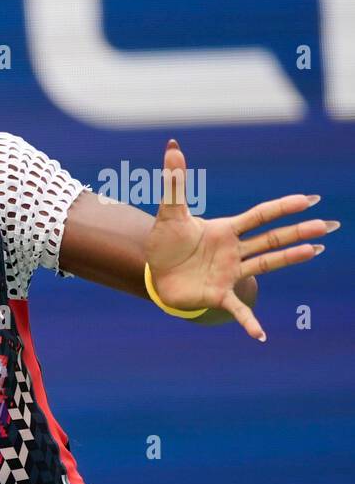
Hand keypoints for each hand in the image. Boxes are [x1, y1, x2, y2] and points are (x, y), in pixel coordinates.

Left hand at [144, 138, 336, 341]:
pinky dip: (250, 322)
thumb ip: (174, 183)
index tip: (308, 199)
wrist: (155, 274)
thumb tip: (172, 147)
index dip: (281, 208)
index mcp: (226, 230)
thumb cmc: (167, 243)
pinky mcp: (218, 295)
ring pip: (266, 264)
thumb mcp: (169, 214)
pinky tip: (261, 336)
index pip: (259, 216)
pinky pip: (237, 310)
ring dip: (291, 259)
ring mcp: (229, 273)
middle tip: (328, 225)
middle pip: (272, 239)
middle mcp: (234, 251)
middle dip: (298, 232)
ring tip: (316, 251)